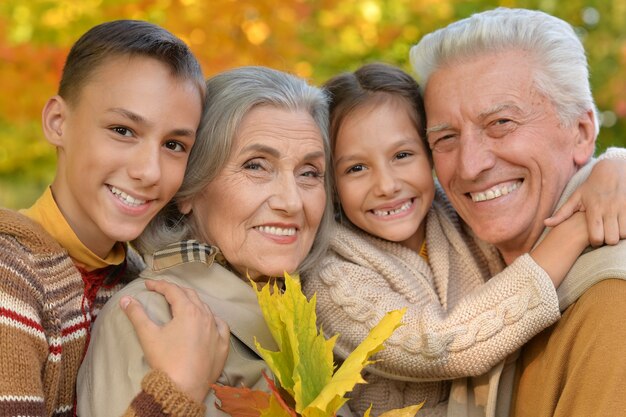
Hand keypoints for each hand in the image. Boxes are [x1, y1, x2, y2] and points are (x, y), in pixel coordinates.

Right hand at [120, 280, 229, 402]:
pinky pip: (220, 325)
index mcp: (188, 311)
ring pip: (206, 309)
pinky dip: (212, 319)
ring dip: (193, 303)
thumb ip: (137, 314)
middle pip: (191, 296)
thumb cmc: (165, 360)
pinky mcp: (222, 344)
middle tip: (162, 291)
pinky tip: (208, 321)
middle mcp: (205, 316)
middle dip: (175, 291)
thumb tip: (126, 299)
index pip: (173, 290)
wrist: (184, 387)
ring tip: (182, 304)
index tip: (148, 284)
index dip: (159, 285)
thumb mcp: (148, 335)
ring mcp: (216, 330)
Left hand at [545, 159, 625, 245]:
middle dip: (607, 240)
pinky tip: (621, 224)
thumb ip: (562, 213)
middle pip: (611, 239)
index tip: (594, 238)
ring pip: (624, 234)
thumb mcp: (576, 197)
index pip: (596, 237)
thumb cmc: (591, 187)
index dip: (595, 242)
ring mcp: (624, 207)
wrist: (613, 170)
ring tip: (613, 229)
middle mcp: (610, 209)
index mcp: (594, 209)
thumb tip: (546, 223)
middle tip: (604, 235)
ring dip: (619, 235)